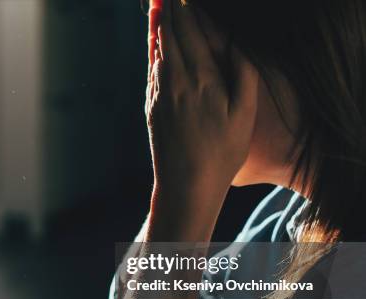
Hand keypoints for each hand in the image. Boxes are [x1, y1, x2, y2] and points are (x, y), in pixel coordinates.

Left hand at [146, 0, 258, 193]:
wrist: (185, 185)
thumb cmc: (222, 152)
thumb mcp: (244, 114)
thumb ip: (242, 73)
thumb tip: (234, 41)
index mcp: (201, 79)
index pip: (191, 33)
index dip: (186, 10)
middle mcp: (175, 82)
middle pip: (169, 37)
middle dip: (168, 12)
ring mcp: (159, 95)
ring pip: (156, 52)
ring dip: (157, 28)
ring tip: (156, 8)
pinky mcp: (151, 108)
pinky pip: (151, 71)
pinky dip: (153, 52)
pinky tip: (156, 46)